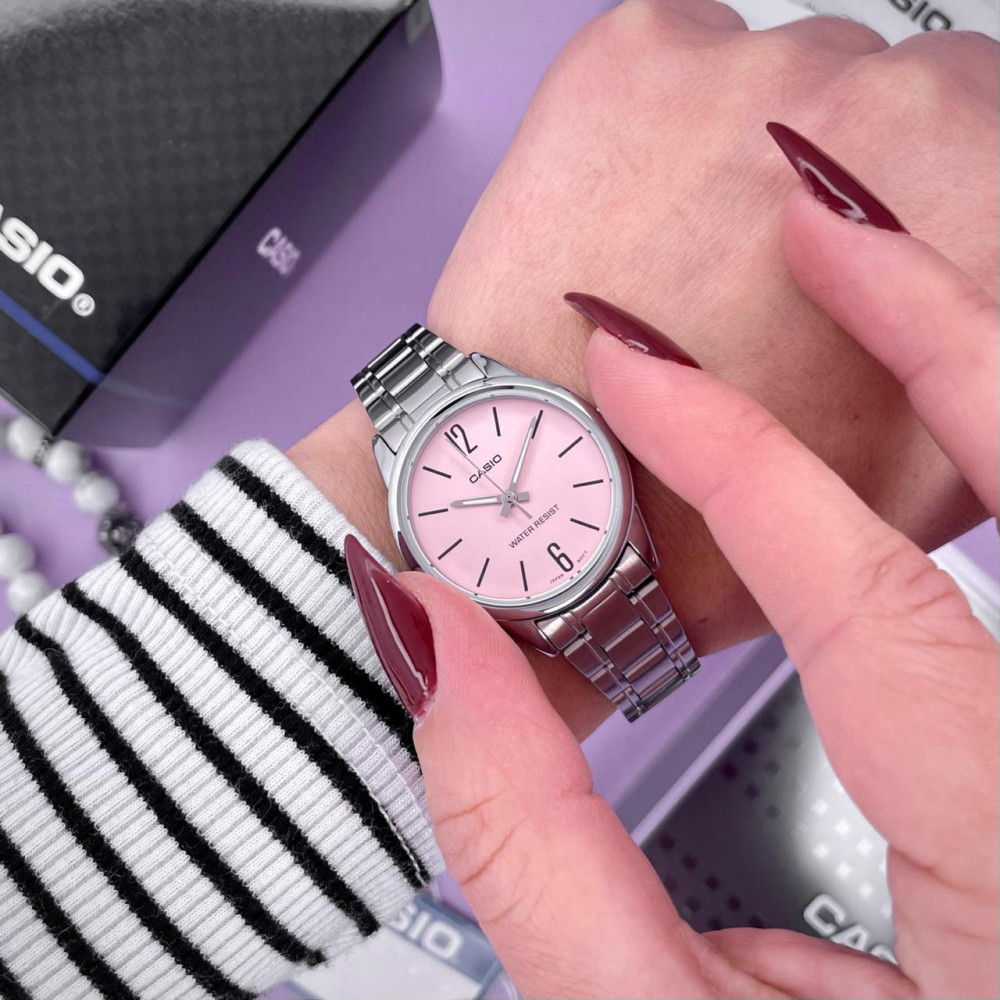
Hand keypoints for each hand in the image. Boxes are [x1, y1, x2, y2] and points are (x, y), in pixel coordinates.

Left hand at [291, 0, 997, 736]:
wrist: (562, 491)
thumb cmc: (725, 499)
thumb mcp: (923, 459)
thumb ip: (969, 348)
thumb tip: (971, 296)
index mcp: (975, 194)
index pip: (975, 123)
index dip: (913, 195)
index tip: (865, 237)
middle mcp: (878, 105)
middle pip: (879, 86)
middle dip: (832, 163)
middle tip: (769, 258)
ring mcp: (748, 72)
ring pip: (773, 69)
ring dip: (740, 139)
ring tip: (688, 248)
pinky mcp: (633, 60)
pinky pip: (675, 52)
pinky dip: (658, 120)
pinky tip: (637, 215)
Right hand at [346, 155, 998, 996]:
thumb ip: (527, 839)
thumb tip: (437, 643)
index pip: (874, 610)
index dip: (730, 460)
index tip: (623, 361)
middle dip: (937, 328)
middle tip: (822, 221)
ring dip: (974, 372)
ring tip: (876, 273)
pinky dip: (979, 466)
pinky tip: (921, 420)